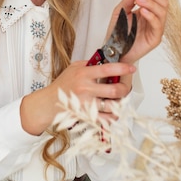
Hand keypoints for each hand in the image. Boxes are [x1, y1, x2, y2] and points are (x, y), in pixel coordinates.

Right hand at [20, 58, 135, 134]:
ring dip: (120, 104)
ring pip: (112, 106)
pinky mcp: (86, 116)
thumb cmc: (62, 84)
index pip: (107, 69)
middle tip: (126, 87)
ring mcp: (86, 104)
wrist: (49, 102)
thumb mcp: (74, 68)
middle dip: (125, 89)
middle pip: (114, 90)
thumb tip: (107, 61)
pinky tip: (114, 113)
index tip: (131, 67)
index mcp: (83, 74)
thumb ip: (90, 64)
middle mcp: (86, 89)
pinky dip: (113, 117)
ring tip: (120, 100)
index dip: (122, 68)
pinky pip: (106, 119)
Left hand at [107, 0, 167, 64]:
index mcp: (148, 10)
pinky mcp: (155, 38)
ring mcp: (156, 28)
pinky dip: (151, 16)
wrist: (114, 49)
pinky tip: (142, 11)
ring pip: (163, 11)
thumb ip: (128, 1)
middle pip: (163, 2)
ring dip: (151, 3)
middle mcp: (154, 18)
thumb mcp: (120, 11)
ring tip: (139, 0)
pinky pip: (158, 25)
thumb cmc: (117, 32)